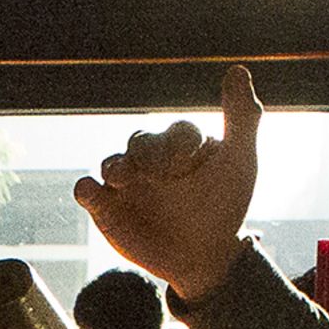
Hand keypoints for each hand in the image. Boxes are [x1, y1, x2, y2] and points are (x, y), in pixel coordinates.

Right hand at [75, 65, 260, 303]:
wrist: (201, 258)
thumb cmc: (223, 208)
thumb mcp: (240, 164)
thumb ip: (242, 119)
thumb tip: (238, 70)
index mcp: (181, 143)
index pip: (179, 133)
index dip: (182, 145)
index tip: (188, 162)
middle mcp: (150, 157)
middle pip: (141, 144)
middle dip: (148, 156)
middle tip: (157, 175)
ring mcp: (126, 180)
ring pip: (112, 163)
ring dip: (116, 169)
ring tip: (123, 179)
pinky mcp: (106, 206)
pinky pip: (87, 191)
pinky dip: (86, 189)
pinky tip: (92, 192)